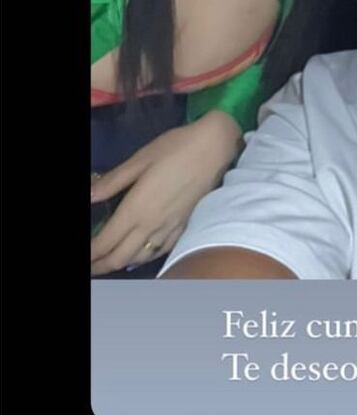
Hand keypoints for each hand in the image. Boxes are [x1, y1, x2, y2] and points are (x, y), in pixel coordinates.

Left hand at [90, 110, 241, 275]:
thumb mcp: (140, 158)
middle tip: (90, 266)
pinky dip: (142, 259)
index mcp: (137, 208)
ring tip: (107, 263)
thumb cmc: (176, 148)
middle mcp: (151, 225)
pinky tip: (138, 256)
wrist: (216, 148)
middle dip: (100, 265)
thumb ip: (113, 181)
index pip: (106, 242)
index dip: (91, 253)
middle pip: (120, 257)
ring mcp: (169, 229)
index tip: (84, 256)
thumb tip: (89, 196)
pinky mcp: (184, 227)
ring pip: (139, 259)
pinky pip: (159, 252)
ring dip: (119, 263)